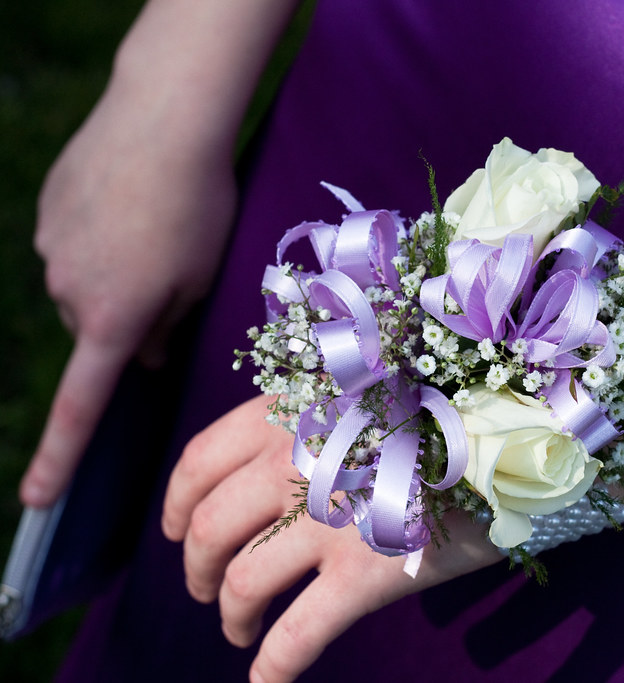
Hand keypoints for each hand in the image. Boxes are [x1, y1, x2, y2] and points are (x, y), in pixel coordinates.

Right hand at [19, 76, 236, 506]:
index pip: (82, 407)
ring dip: (118, 274)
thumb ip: (168, 329)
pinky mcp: (47, 213)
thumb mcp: (202, 280)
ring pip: (87, 286)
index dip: (59, 458)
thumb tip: (144, 358)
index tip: (37, 502)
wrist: (163, 119)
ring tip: (158, 227)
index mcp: (113, 321)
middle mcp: (69, 293)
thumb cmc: (199, 208)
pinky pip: (75, 244)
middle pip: (101, 331)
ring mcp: (51, 250)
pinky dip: (102, 238)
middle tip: (174, 273)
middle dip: (132, 320)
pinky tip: (132, 204)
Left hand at [162, 396, 502, 682]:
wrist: (521, 433)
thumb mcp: (368, 391)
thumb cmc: (447, 410)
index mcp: (291, 413)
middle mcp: (297, 462)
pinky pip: (297, 635)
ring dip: (228, 616)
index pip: (200, 461)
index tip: (175, 531)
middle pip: (208, 529)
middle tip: (204, 589)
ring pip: (241, 583)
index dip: (176, 503)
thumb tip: (275, 464)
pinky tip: (264, 682)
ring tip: (237, 631)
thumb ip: (314, 419)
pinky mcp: (365, 574)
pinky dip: (272, 667)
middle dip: (194, 569)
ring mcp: (328, 520)